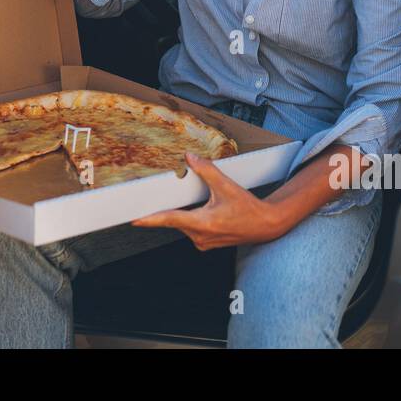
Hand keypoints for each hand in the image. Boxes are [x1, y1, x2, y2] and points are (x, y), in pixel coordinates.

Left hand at [132, 154, 285, 249]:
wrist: (266, 225)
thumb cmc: (248, 208)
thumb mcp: (227, 186)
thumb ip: (206, 170)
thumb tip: (189, 157)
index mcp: (203, 224)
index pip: (170, 220)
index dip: (150, 219)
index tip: (134, 220)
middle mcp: (200, 237)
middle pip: (175, 221)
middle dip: (167, 209)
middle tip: (155, 199)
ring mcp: (203, 242)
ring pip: (183, 225)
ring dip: (183, 214)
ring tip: (196, 203)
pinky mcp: (207, 243)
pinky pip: (191, 229)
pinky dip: (191, 219)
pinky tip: (203, 210)